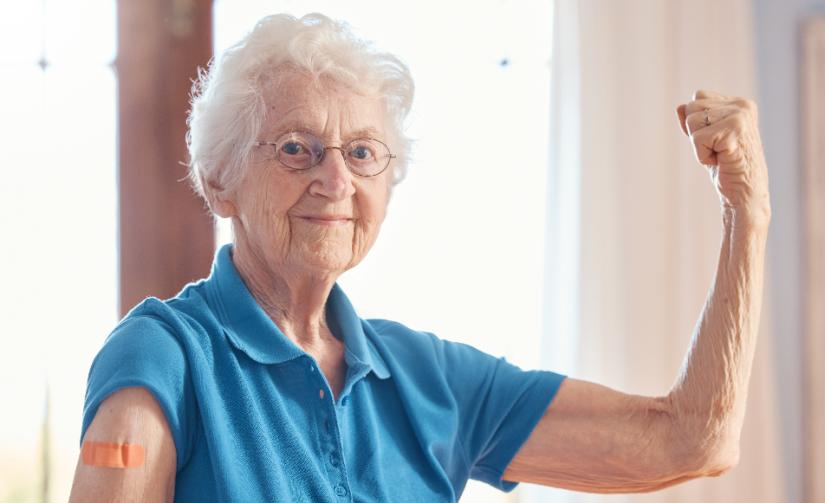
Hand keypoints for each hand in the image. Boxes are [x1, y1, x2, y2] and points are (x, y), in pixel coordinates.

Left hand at [677, 90, 770, 223]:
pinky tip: (721, 161)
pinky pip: (697, 139)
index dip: (697, 123)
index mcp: (739, 104)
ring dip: (699, 145)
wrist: (745, 194)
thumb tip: (679, 107)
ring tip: (720, 155)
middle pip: (691, 107)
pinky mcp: (734, 130)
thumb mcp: (707, 140)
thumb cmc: (726, 167)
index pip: (698, 96)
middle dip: (696, 133)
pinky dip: (702, 155)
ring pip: (692, 121)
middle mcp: (742, 105)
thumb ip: (695, 121)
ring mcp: (739, 116)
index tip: (715, 140)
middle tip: (718, 150)